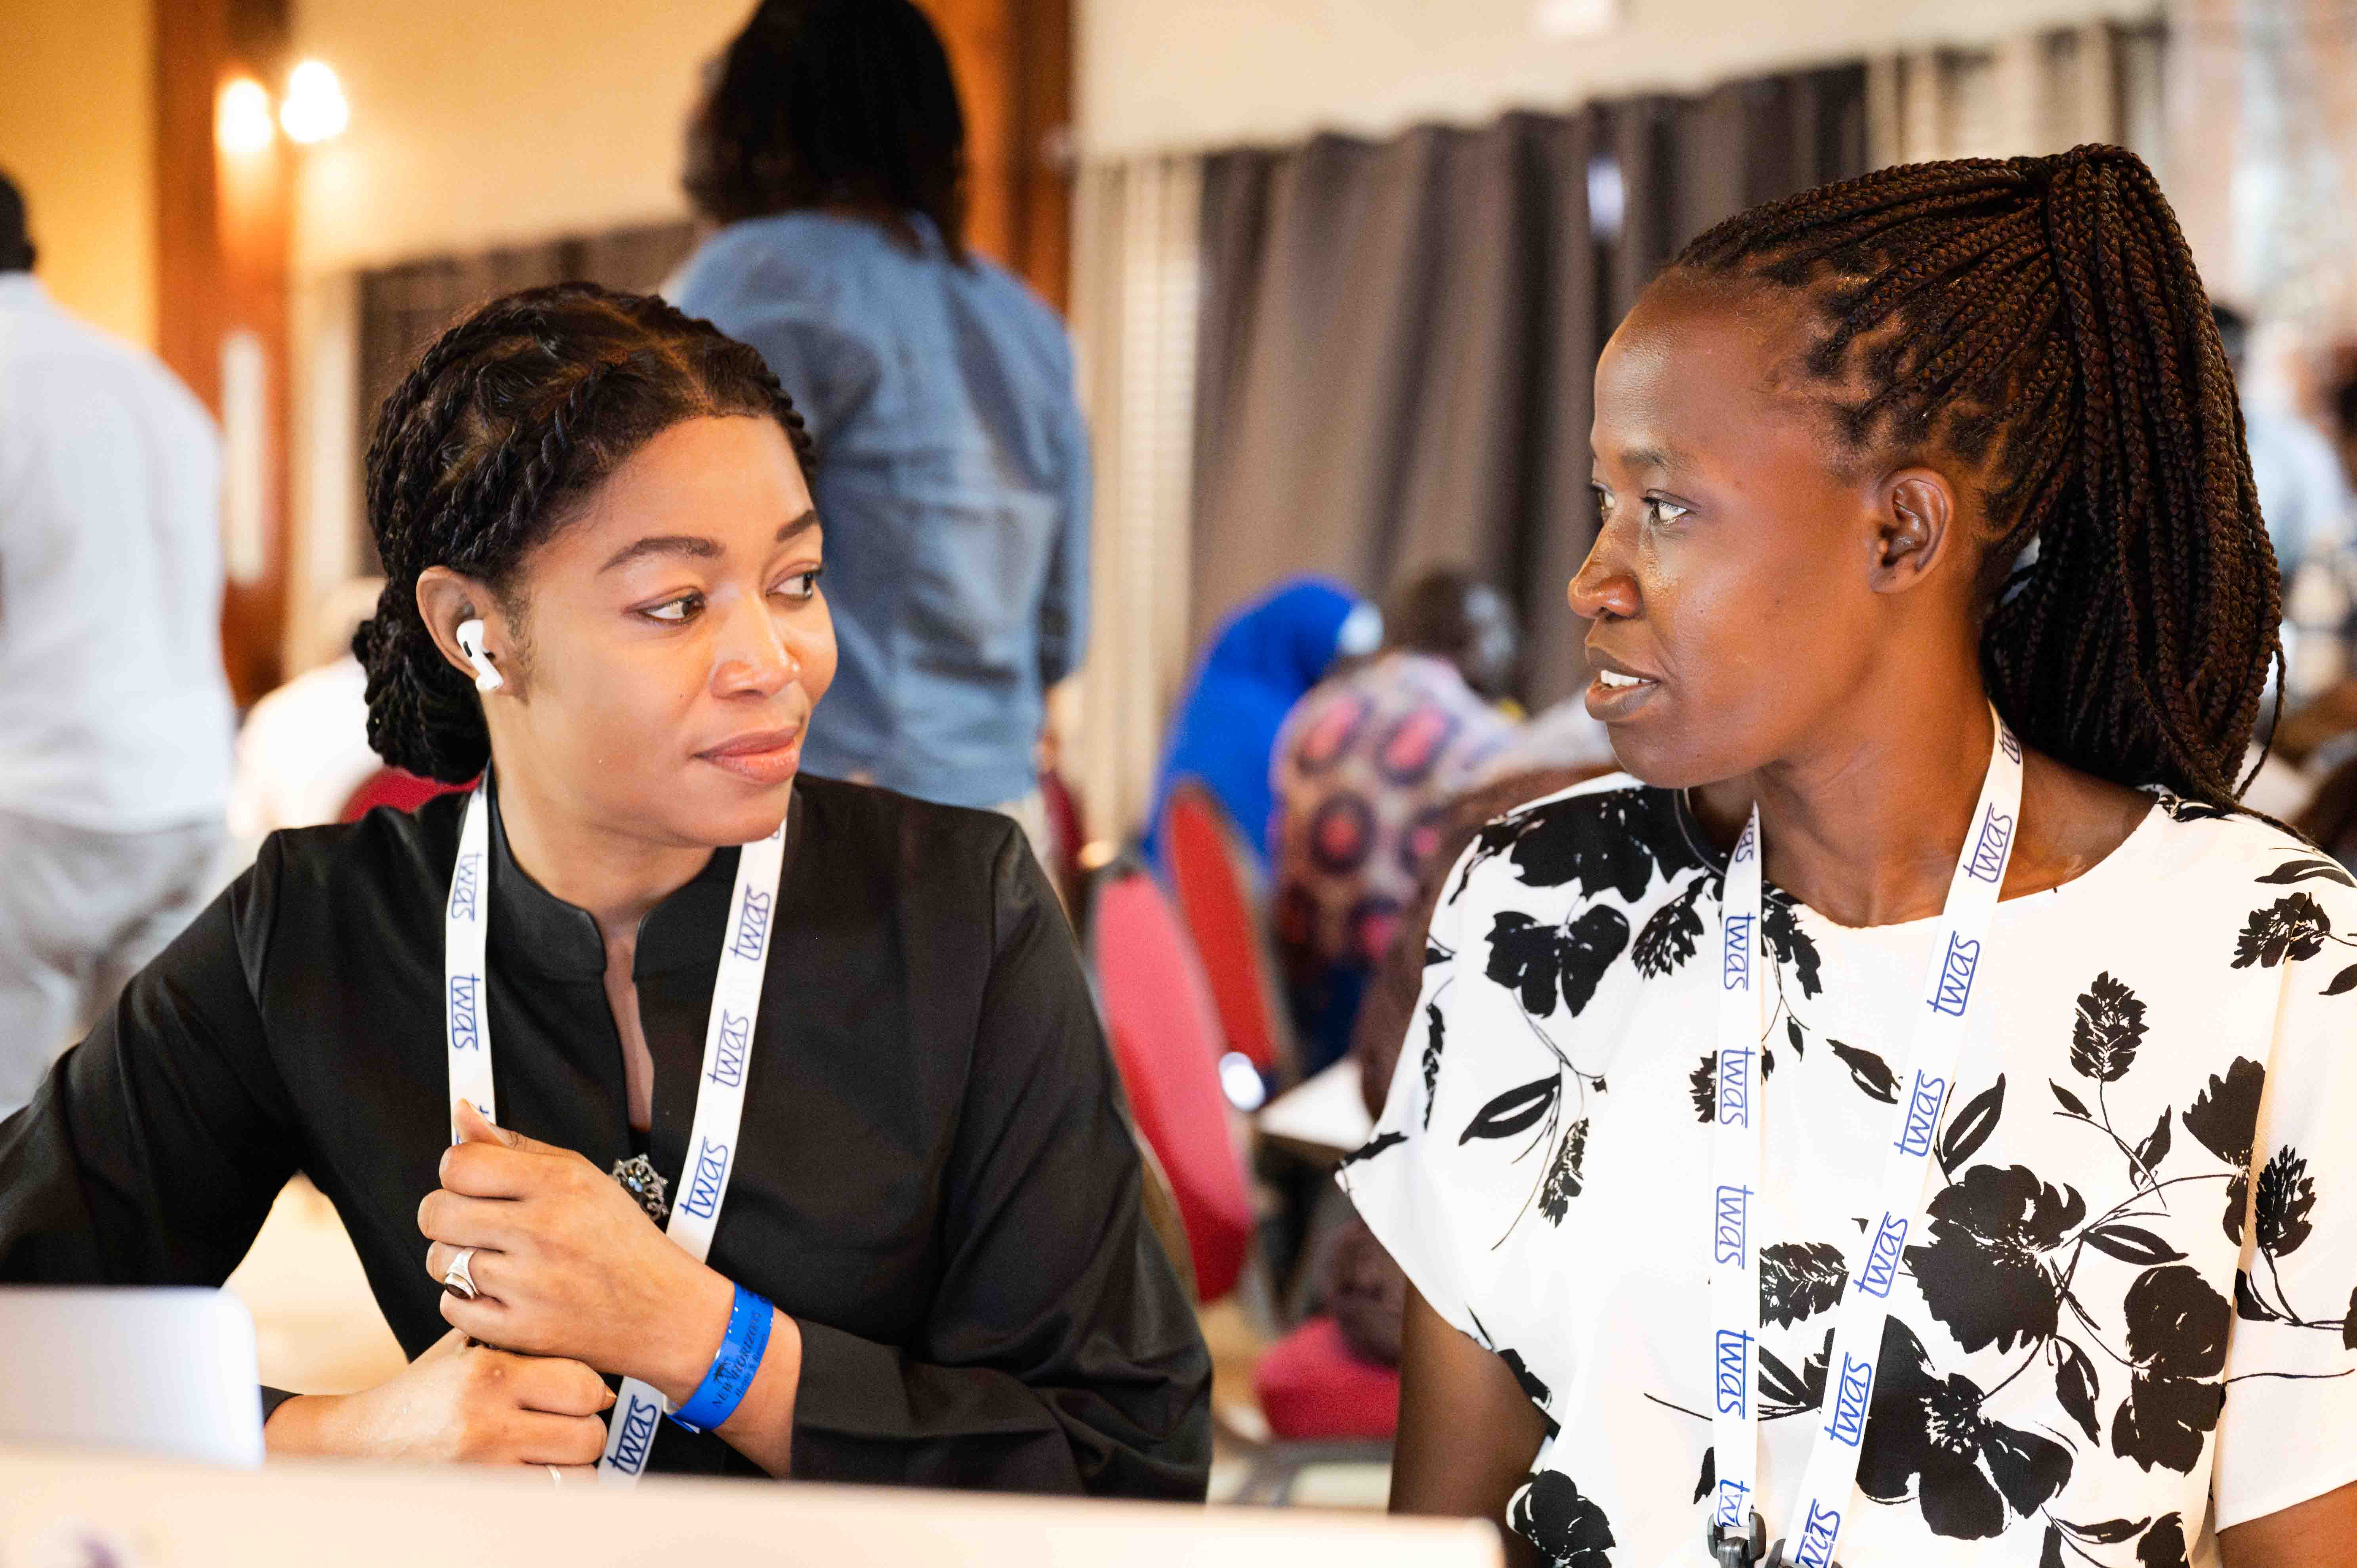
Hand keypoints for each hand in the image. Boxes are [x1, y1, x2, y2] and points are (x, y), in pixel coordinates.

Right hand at [264, 1327, 609, 1468]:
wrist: (356, 1442)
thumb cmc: (419, 1394)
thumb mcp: (464, 1350)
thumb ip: (520, 1343)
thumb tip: (587, 1350)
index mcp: (489, 1375)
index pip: (584, 1385)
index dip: (592, 1391)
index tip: (585, 1395)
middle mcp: (489, 1424)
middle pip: (588, 1436)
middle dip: (587, 1431)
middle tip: (570, 1426)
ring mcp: (484, 1471)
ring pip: (576, 1478)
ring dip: (574, 1468)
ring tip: (555, 1455)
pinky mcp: (479, 1501)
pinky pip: (547, 1503)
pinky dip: (552, 1492)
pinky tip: (536, 1476)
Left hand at [419, 1102, 733, 1402]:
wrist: (662, 1308)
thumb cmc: (619, 1237)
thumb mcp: (581, 1176)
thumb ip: (517, 1147)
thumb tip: (461, 1112)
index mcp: (559, 1183)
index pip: (459, 1165)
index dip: (456, 1172)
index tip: (472, 1183)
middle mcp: (543, 1230)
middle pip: (436, 1212)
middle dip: (446, 1215)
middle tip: (475, 1223)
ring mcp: (530, 1284)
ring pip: (438, 1261)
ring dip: (455, 1259)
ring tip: (492, 1259)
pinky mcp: (521, 1330)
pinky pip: (450, 1306)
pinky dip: (464, 1300)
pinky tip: (497, 1293)